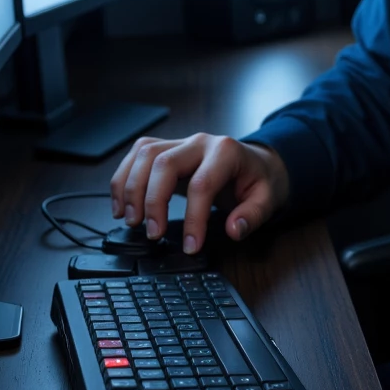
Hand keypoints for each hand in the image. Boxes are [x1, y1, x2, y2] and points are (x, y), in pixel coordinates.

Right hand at [110, 134, 289, 253]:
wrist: (256, 162)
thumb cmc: (258, 180)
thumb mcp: (268, 199)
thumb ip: (253, 215)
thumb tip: (234, 229)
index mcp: (226, 152)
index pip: (202, 184)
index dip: (193, 219)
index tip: (190, 246)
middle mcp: (200, 142)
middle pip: (164, 163)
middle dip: (153, 201)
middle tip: (152, 234)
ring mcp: (181, 142)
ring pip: (145, 154)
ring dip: (131, 189)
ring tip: (131, 221)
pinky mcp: (166, 148)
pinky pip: (137, 154)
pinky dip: (123, 178)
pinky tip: (121, 204)